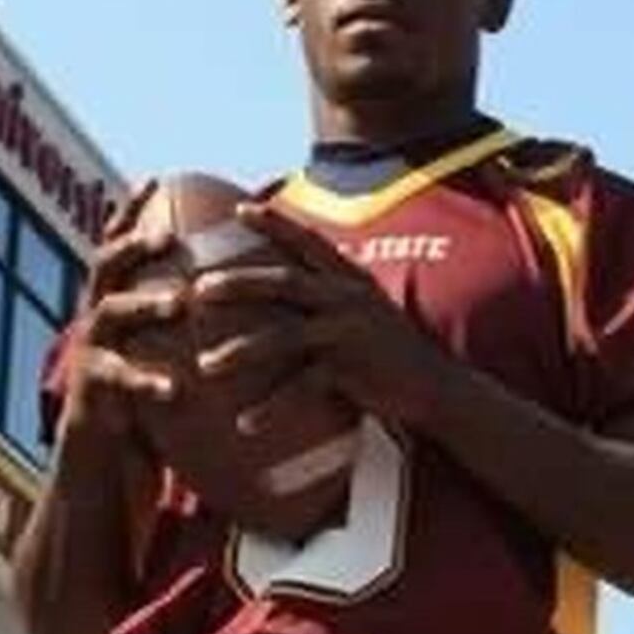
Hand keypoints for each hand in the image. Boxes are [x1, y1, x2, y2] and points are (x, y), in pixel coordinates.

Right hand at [62, 182, 187, 443]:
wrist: (100, 465)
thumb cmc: (142, 405)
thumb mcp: (157, 356)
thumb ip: (178, 325)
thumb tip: (230, 289)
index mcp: (111, 306)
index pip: (118, 249)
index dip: (130, 214)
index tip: (153, 179)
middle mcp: (94, 322)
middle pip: (105, 268)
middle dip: (131, 246)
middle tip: (165, 237)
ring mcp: (89, 355)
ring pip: (110, 315)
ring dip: (145, 304)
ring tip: (178, 303)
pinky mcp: (91, 396)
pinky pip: (120, 382)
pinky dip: (148, 382)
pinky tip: (174, 388)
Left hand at [190, 201, 456, 433]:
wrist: (436, 386)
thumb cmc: (389, 350)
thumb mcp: (362, 311)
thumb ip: (330, 296)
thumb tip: (291, 288)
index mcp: (348, 280)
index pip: (308, 242)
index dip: (275, 223)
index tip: (239, 209)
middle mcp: (346, 299)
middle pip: (283, 282)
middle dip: (238, 283)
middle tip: (196, 291)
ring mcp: (348, 333)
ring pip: (284, 336)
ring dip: (241, 351)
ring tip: (205, 366)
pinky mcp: (351, 370)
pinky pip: (302, 387)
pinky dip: (271, 407)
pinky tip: (244, 423)